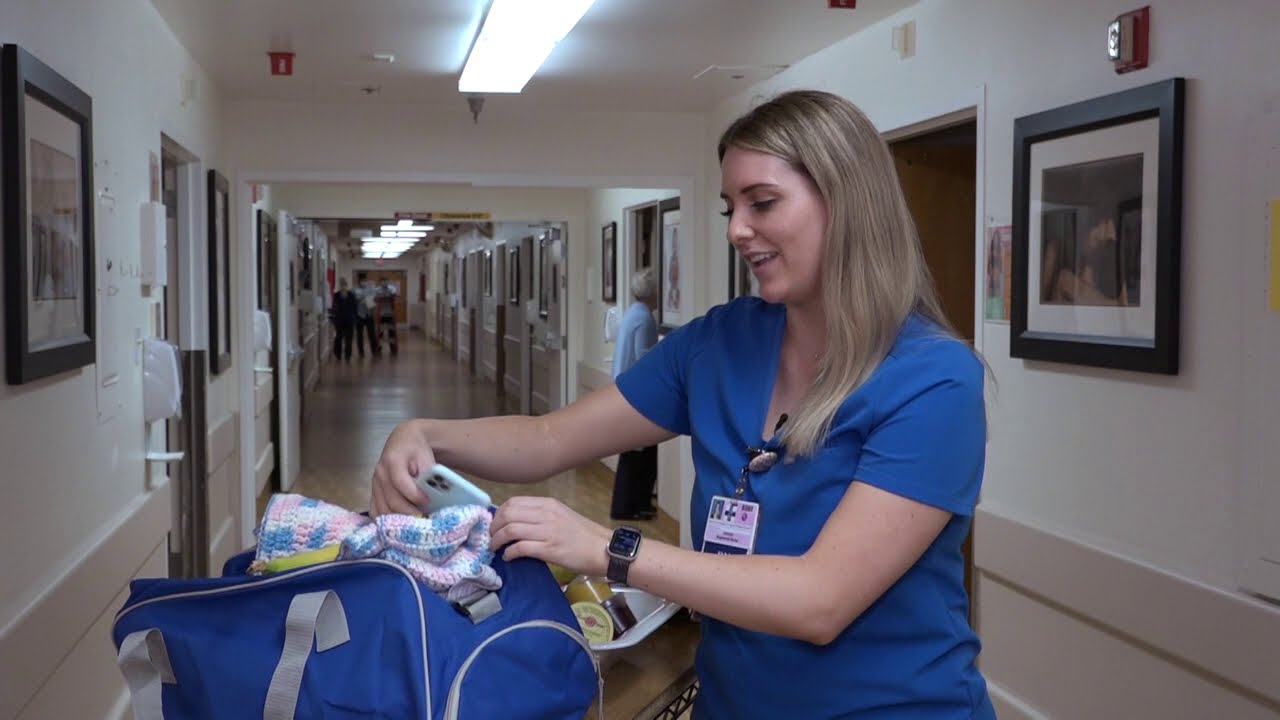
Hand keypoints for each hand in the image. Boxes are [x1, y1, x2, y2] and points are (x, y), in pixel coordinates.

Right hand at [370, 419, 431, 516]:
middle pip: (391, 500)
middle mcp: (380, 473)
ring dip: (400, 520)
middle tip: (424, 518)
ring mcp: (374, 484)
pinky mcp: (373, 493)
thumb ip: (428, 475)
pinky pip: (376, 512)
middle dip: (409, 512)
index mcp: (393, 460)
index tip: (427, 502)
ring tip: (415, 523)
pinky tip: (400, 524)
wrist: (403, 442)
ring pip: (383, 510)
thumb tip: (433, 495)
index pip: (401, 482)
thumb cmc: (417, 450)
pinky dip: (387, 521)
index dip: (414, 495)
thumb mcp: (426, 457)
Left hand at [490, 497, 611, 576]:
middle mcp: (547, 514)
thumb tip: (516, 522)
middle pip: (508, 514)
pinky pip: (520, 548)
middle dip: (494, 527)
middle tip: (492, 537)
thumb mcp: (562, 516)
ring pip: (510, 530)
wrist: (604, 549)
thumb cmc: (584, 535)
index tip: (495, 524)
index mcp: (549, 504)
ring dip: (497, 540)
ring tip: (496, 548)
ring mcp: (548, 531)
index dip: (499, 514)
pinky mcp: (549, 549)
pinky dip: (509, 553)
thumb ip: (541, 515)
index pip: (513, 502)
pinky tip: (509, 557)